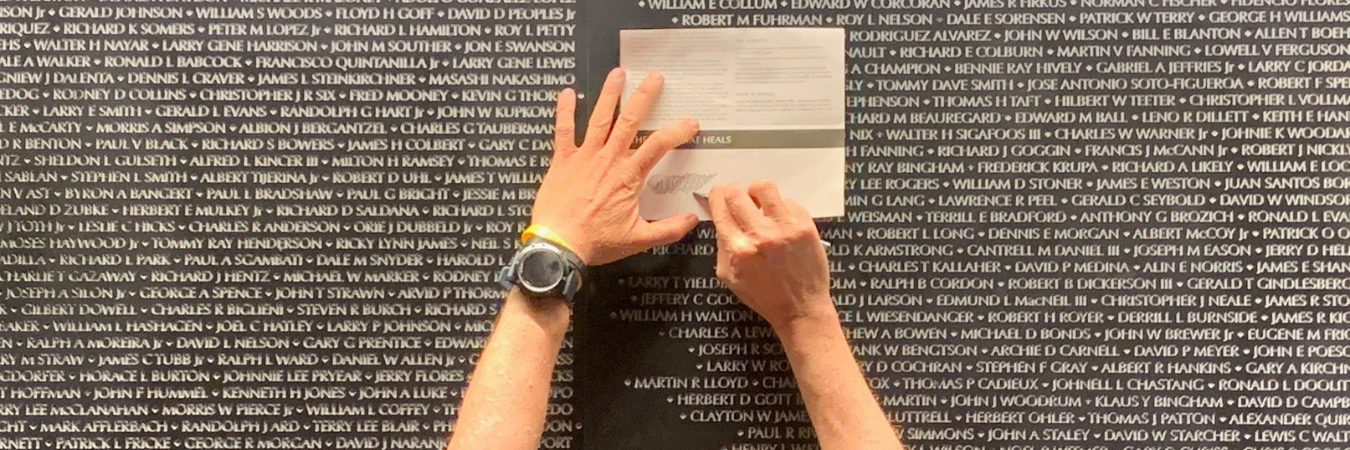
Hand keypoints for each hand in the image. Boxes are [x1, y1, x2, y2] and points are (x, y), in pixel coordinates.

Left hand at [530, 68, 700, 264]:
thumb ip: (668, 229)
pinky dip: (564, 111)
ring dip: (609, 94)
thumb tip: (692, 219)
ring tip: (618, 73)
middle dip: (644, 96)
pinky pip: (563, 130)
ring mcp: (584, 157)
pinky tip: (566, 93)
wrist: (558, 245)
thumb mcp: (638, 240)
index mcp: (628, 177)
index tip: (690, 122)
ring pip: (600, 118)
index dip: (677, 131)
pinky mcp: (563, 160)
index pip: (659, 146)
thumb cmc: (597, 243)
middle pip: (630, 121)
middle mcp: (608, 160)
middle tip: (654, 77)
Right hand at [709, 180, 833, 330]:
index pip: (720, 207)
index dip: (716, 196)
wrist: (800, 308)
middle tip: (738, 198)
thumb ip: (721, 246)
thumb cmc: (764, 296)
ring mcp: (785, 228)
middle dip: (733, 191)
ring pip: (765, 187)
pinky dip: (781, 208)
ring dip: (757, 192)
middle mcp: (760, 235)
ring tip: (760, 203)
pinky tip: (781, 222)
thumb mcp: (729, 276)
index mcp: (738, 249)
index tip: (719, 195)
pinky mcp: (805, 226)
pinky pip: (788, 201)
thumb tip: (722, 219)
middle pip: (737, 192)